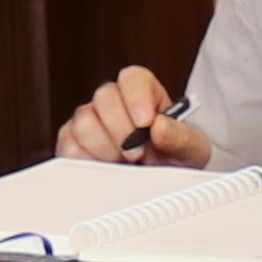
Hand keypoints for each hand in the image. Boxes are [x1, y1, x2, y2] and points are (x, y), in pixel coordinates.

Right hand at [57, 68, 212, 168]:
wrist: (163, 183)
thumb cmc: (177, 159)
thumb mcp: (192, 150)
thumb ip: (181, 137)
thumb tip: (159, 127)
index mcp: (144, 92)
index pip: (133, 77)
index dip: (137, 97)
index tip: (146, 122)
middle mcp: (113, 101)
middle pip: (104, 97)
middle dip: (122, 130)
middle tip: (138, 154)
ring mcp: (90, 121)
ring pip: (83, 122)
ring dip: (106, 149)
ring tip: (125, 164)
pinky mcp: (73, 143)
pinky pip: (70, 146)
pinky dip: (88, 161)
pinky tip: (107, 169)